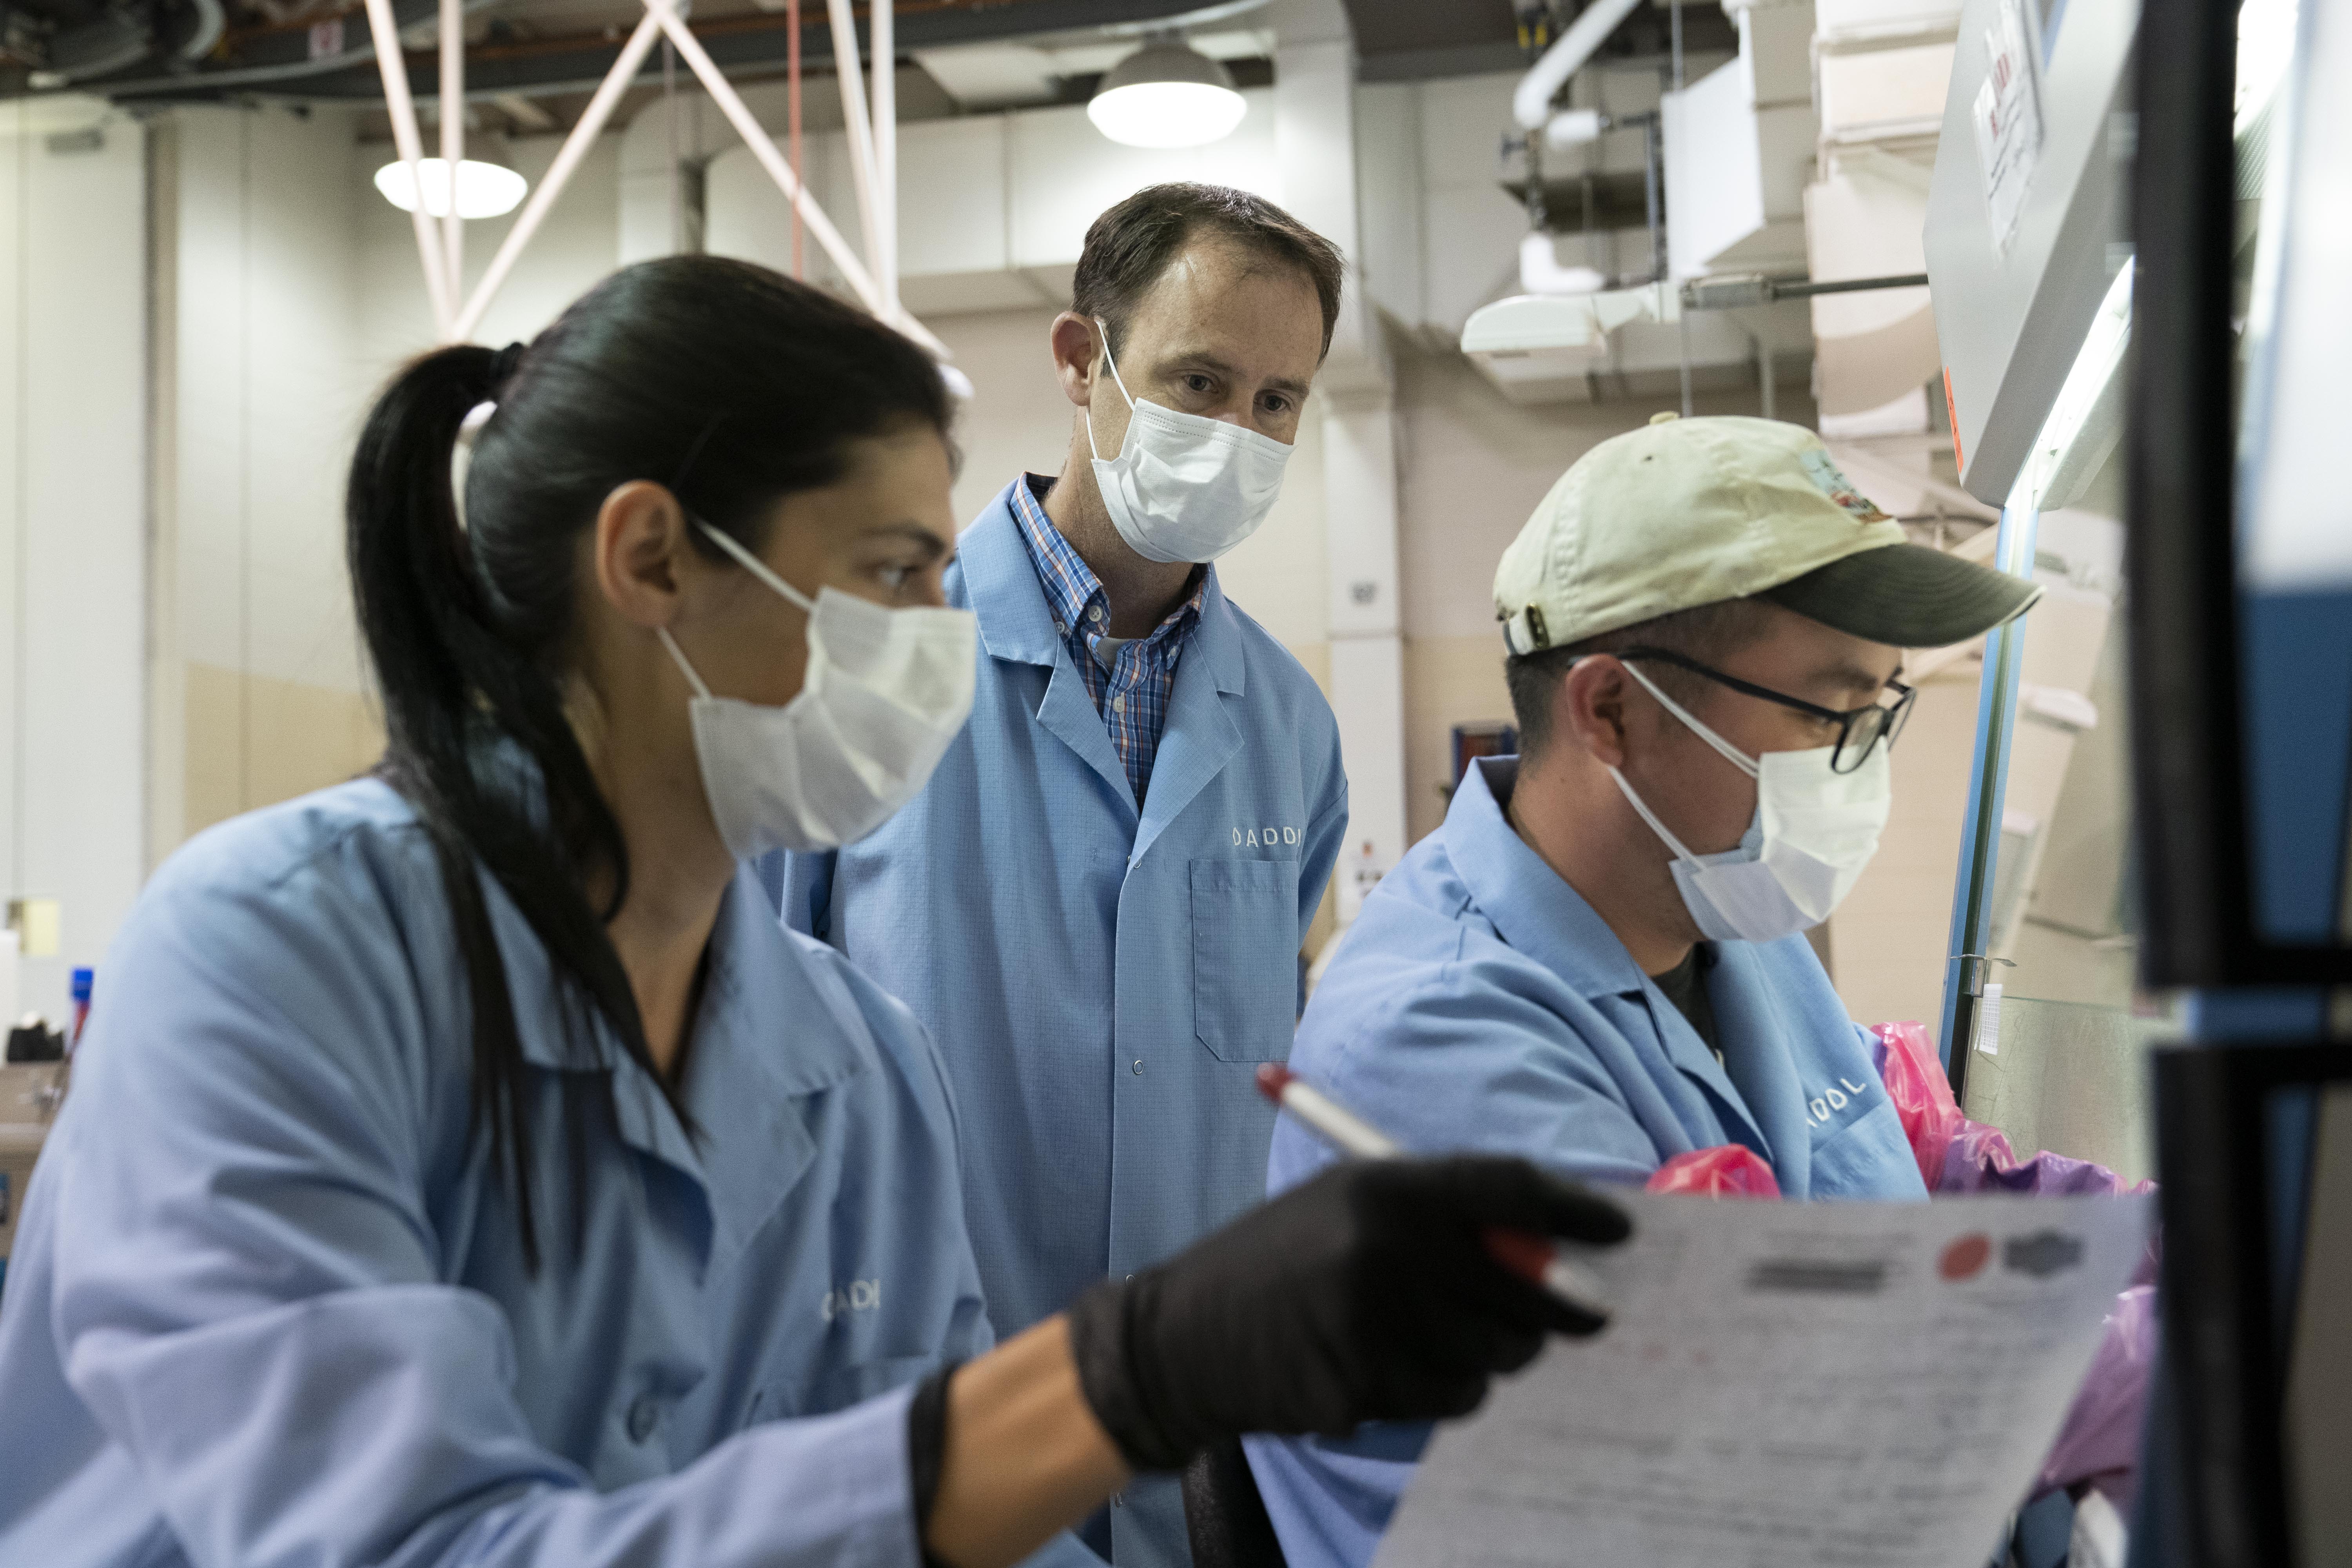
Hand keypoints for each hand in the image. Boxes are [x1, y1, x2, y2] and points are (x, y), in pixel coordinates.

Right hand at [1065, 1156, 1630, 1470]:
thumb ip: (1445, 1215)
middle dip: (1555, 1307)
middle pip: (1524, 1288)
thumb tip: (1553, 1241)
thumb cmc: (1280, 1260)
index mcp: (1386, 1187)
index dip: (1575, 1210)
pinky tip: (1391, 1366)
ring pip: (1493, 1356)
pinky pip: (1450, 1401)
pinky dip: (1440, 1390)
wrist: (1185, 1336)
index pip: (1510, 1189)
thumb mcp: (1351, 1203)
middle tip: (1579, 1314)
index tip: (1621, 1231)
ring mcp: (1376, 1322)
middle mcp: (1387, 1248)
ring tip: (1429, 1334)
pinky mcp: (1365, 1387)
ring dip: (1486, 1355)